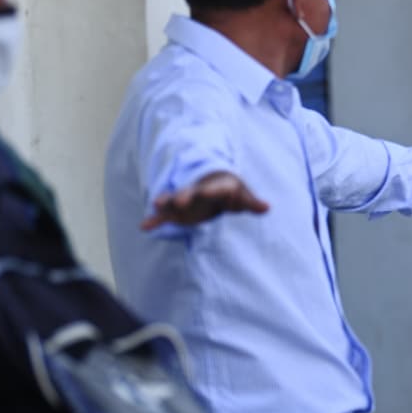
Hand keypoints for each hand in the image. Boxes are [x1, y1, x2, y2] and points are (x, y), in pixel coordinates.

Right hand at [141, 171, 269, 230]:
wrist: (215, 189)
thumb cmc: (233, 193)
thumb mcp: (243, 197)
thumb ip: (252, 203)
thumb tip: (267, 207)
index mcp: (217, 187)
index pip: (217, 188)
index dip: (215, 191)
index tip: (211, 192)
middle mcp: (198, 191)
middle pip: (191, 192)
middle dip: (185, 195)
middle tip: (180, 201)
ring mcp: (185, 200)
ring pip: (173, 199)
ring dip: (166, 201)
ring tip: (156, 204)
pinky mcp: (176, 212)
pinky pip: (164, 215)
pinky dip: (154, 219)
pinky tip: (144, 226)